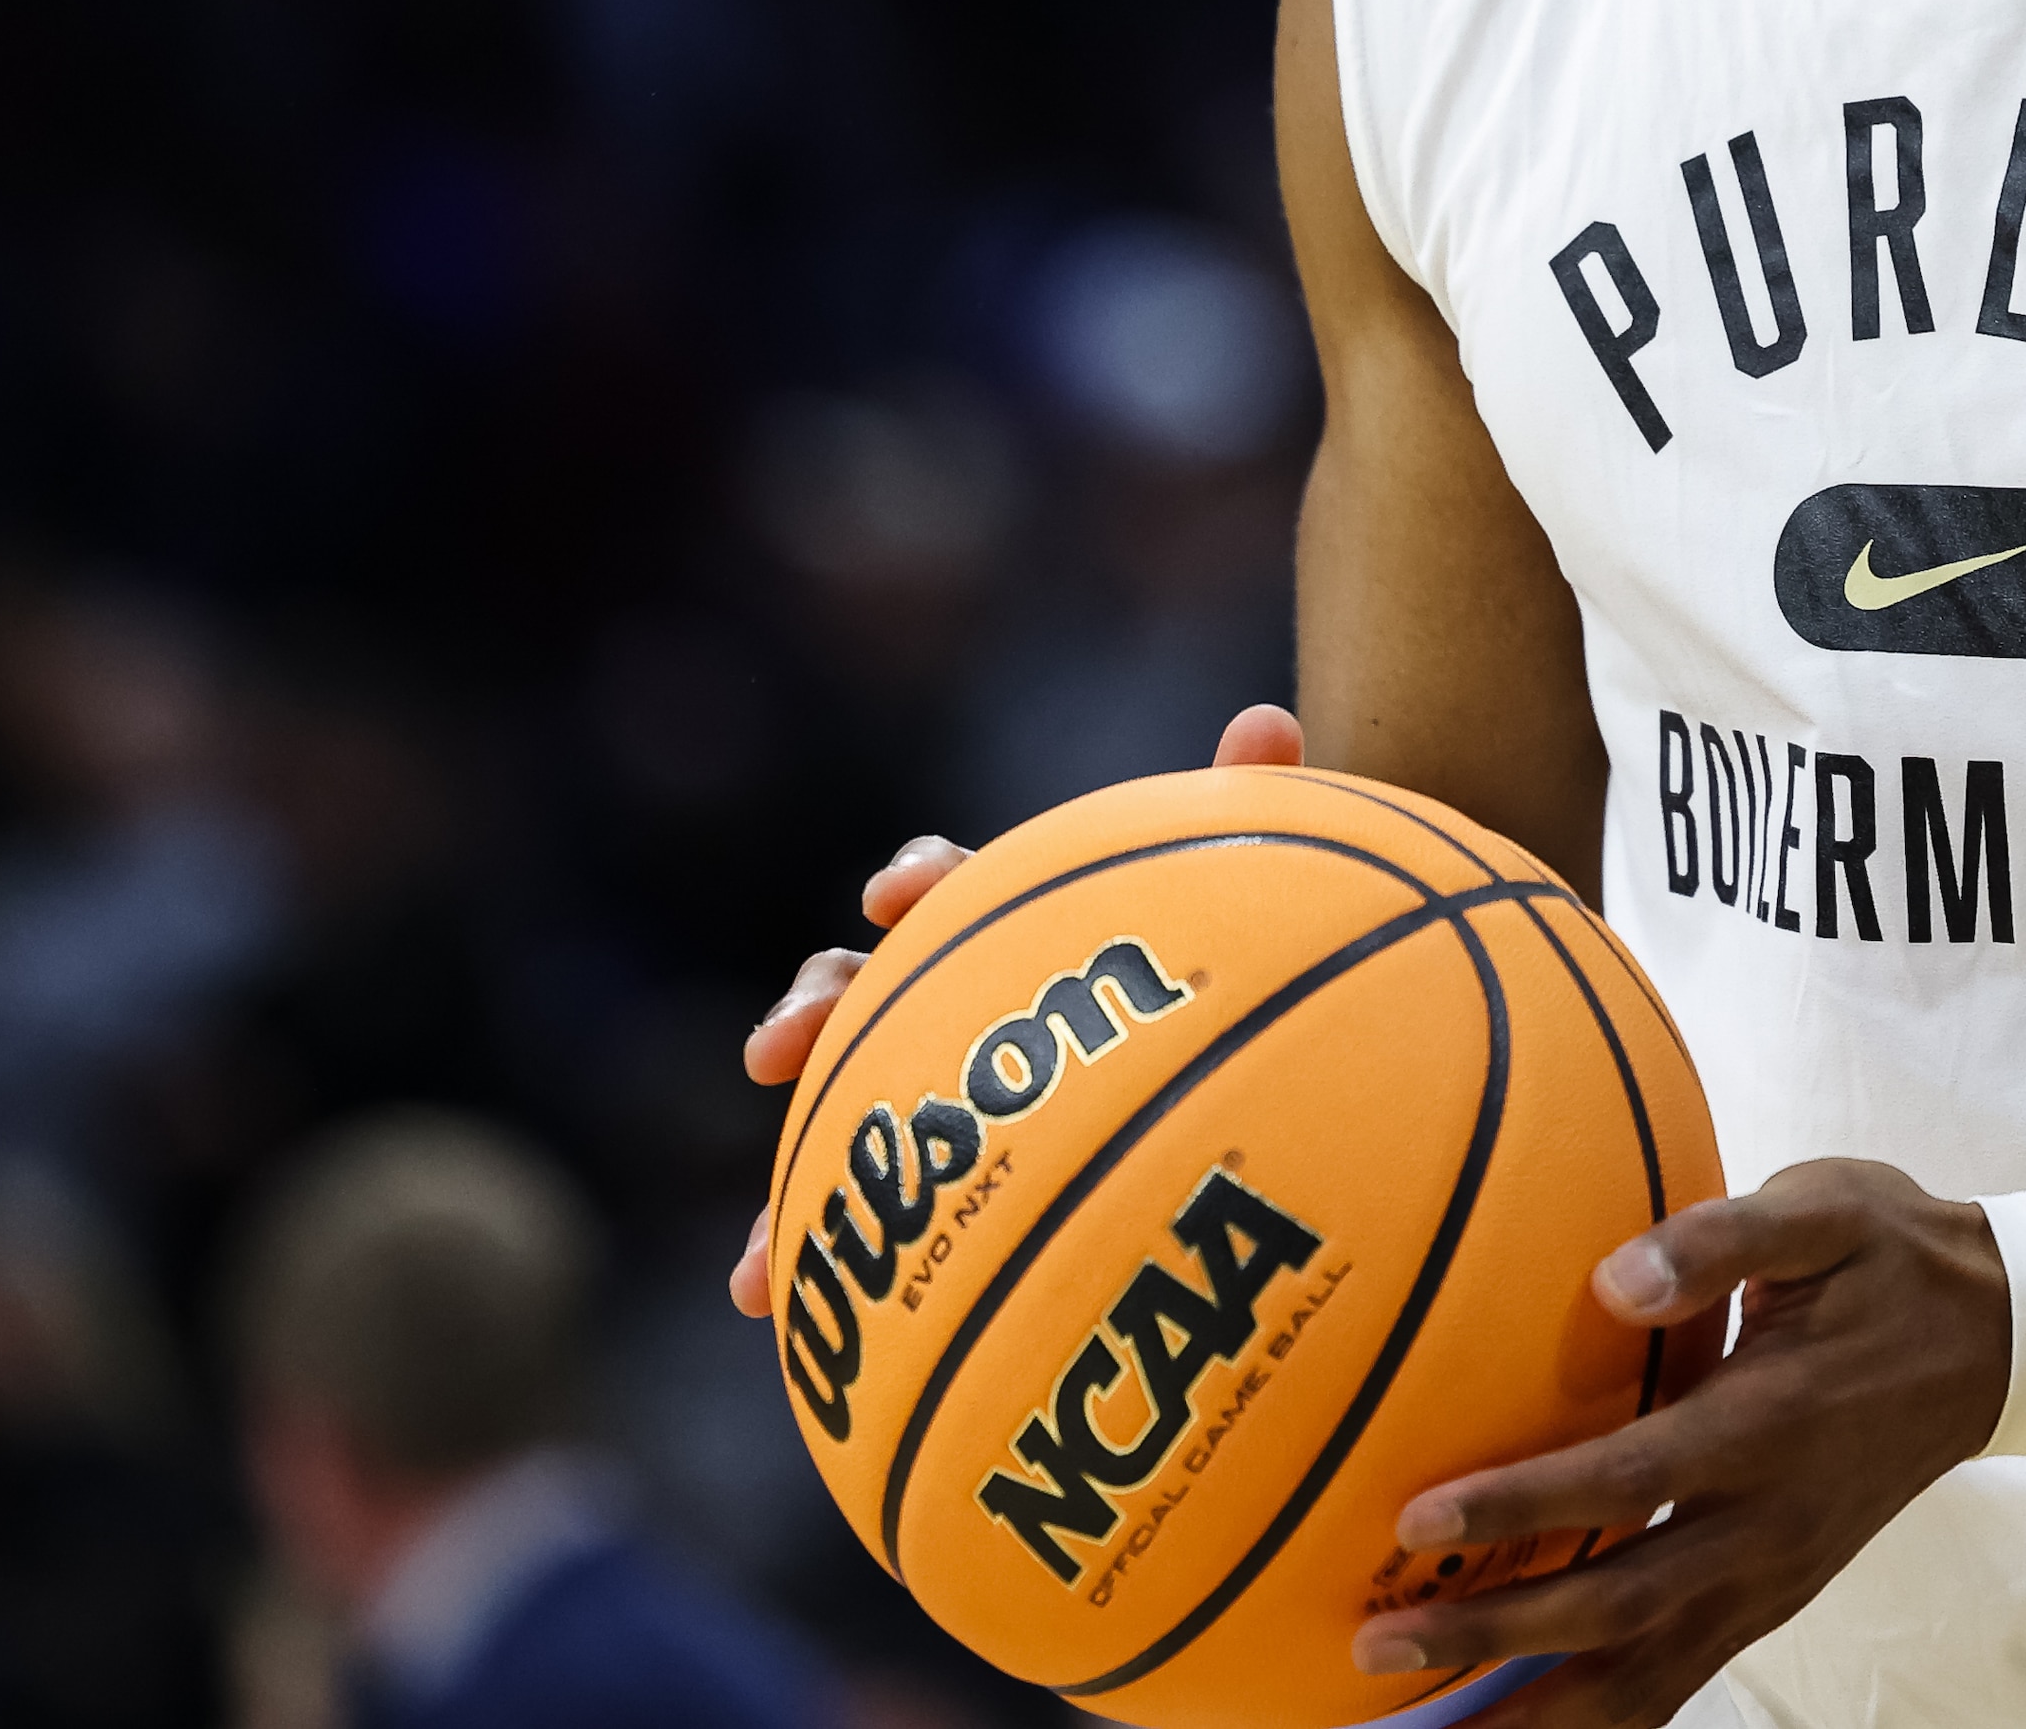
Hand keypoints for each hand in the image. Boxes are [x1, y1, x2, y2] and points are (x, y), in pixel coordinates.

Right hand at [728, 702, 1304, 1317]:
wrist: (1233, 1080)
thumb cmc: (1229, 976)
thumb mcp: (1245, 899)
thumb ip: (1249, 812)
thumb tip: (1268, 718)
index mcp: (1010, 927)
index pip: (950, 882)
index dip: (920, 881)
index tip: (900, 897)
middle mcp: (952, 1007)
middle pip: (859, 993)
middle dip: (810, 1011)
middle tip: (774, 1049)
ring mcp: (932, 1102)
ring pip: (838, 1120)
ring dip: (784, 1169)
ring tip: (757, 1243)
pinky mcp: (932, 1197)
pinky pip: (860, 1229)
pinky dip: (802, 1260)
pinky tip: (761, 1306)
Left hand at [1351, 1158, 2008, 1724]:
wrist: (2004, 1341)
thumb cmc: (1895, 1258)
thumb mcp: (1825, 1208)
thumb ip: (1722, 1236)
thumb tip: (1616, 1271)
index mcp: (1768, 1424)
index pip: (1626, 1479)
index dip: (1521, 1508)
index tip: (1418, 1520)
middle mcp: (1768, 1524)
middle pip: (1618, 1607)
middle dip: (1493, 1636)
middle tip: (1377, 1643)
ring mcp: (1775, 1577)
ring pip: (1648, 1677)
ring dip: (1538, 1712)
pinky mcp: (1777, 1599)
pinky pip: (1681, 1679)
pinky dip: (1605, 1718)